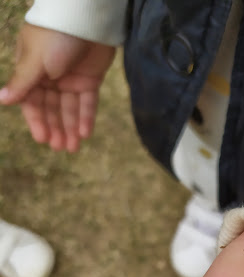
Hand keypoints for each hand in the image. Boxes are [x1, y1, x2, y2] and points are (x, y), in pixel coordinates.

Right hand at [0, 24, 114, 151]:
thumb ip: (22, 83)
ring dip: (71, 128)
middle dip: (56, 128)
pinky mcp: (90, 79)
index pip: (32, 102)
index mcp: (32, 71)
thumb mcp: (35, 61)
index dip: (37, 121)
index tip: (43, 139)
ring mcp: (71, 78)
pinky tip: (85, 134)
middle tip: (60, 148)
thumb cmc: (54, 35)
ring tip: (73, 148)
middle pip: (52, 108)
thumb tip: (1, 100)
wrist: (85, 17)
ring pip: (70, 108)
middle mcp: (50, 77)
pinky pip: (88, 102)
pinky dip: (86, 117)